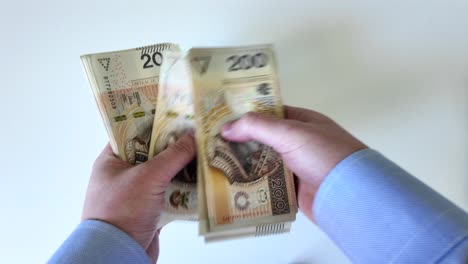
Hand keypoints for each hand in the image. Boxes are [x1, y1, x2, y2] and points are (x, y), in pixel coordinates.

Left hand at [81, 134, 194, 262]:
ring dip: (183, 168)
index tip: (178, 114)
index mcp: (112, 160)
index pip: (135, 132)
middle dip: (176, 146)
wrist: (117, 255)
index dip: (156, 122)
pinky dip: (184, 188)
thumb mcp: (148, 177)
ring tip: (205, 154)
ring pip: (164, 173)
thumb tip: (193, 137)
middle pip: (154, 153)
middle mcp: (123, 174)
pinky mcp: (150, 210)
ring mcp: (137, 193)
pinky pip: (170, 193)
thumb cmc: (121, 212)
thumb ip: (173, 155)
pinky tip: (201, 181)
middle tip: (198, 133)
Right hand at [221, 106, 366, 221]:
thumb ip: (258, 127)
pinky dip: (253, 183)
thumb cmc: (324, 155)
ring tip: (215, 164)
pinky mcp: (292, 187)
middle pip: (262, 139)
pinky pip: (268, 183)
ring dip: (243, 164)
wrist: (349, 195)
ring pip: (263, 162)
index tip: (221, 119)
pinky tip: (232, 183)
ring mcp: (295, 165)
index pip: (268, 113)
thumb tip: (227, 127)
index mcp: (301, 121)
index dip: (245, 114)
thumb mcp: (290, 133)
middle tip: (211, 144)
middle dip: (239, 142)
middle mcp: (297, 142)